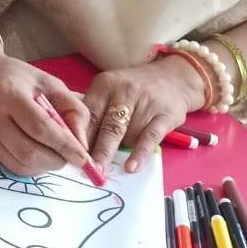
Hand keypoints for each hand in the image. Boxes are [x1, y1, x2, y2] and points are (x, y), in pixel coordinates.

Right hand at [0, 53, 92, 175]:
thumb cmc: (19, 77)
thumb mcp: (51, 83)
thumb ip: (72, 109)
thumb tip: (82, 144)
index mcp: (10, 94)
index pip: (40, 127)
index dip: (64, 145)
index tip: (84, 158)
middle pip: (29, 151)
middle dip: (57, 159)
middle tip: (71, 154)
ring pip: (21, 163)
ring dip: (46, 165)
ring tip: (56, 153)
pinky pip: (13, 167)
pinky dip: (33, 167)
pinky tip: (42, 156)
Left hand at [84, 58, 203, 172]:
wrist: (173, 77)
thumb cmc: (133, 88)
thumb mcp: (110, 89)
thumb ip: (95, 110)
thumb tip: (76, 141)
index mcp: (105, 84)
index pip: (89, 113)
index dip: (80, 135)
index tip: (73, 153)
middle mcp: (125, 91)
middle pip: (107, 126)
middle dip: (97, 150)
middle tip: (88, 169)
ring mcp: (146, 103)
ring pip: (128, 134)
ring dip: (117, 152)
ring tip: (105, 170)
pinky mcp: (166, 115)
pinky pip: (150, 137)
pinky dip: (139, 153)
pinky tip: (131, 167)